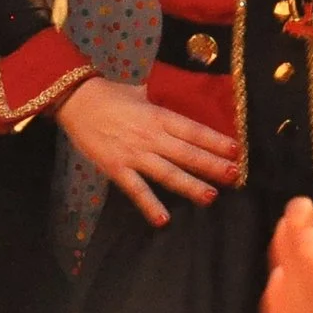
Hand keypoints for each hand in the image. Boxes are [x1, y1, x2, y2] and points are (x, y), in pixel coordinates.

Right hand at [55, 77, 240, 226]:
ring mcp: (134, 154)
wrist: (76, 101)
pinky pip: (136, 190)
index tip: (237, 151)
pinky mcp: (116, 169)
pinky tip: (163, 219)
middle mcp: (151, 136)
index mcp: (159, 115)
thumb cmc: (112, 95)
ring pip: (167, 173)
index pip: (194, 130)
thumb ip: (162, 103)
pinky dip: (149, 205)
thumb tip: (183, 101)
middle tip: (234, 176)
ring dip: (190, 186)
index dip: (216, 141)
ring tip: (210, 197)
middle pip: (187, 153)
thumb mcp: (143, 92)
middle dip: (211, 165)